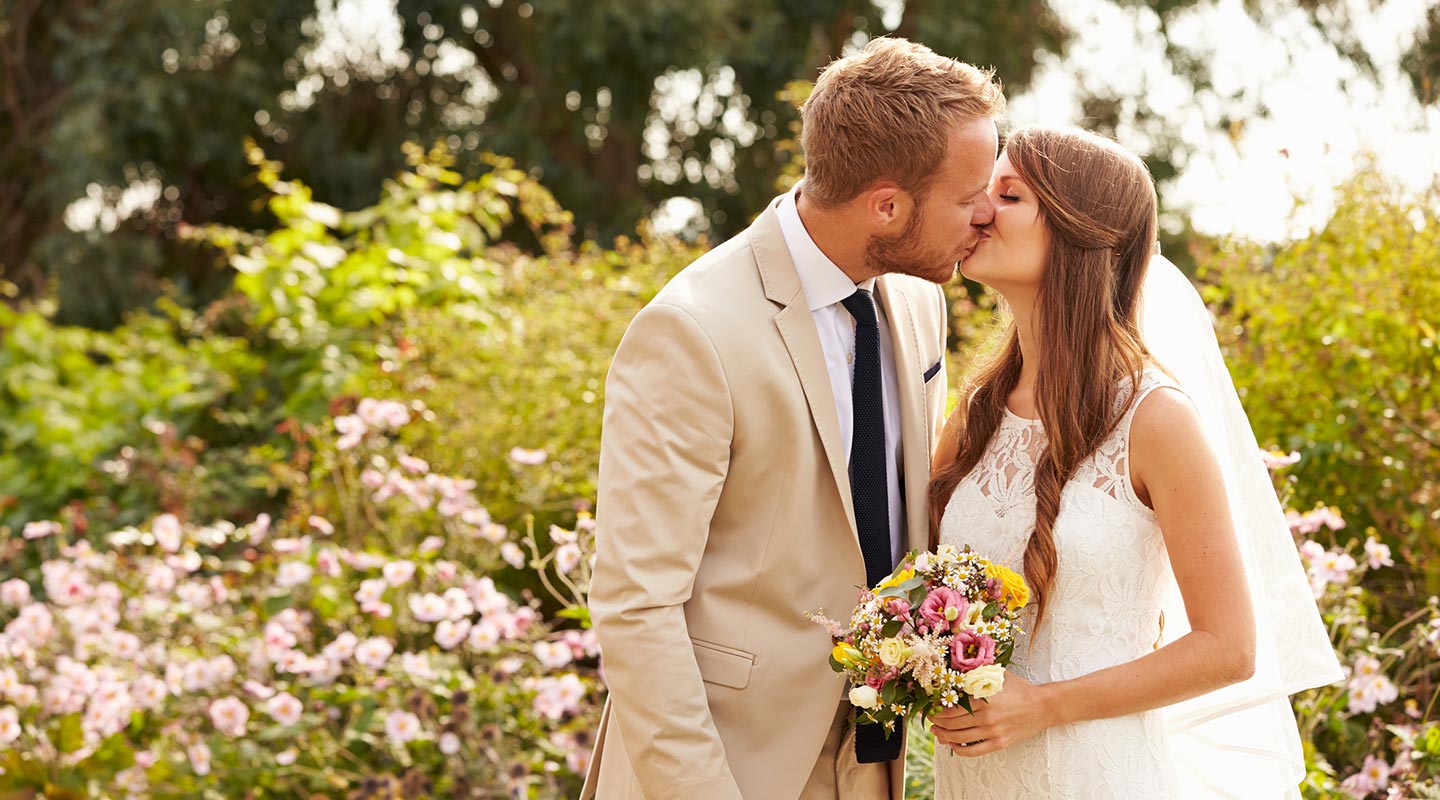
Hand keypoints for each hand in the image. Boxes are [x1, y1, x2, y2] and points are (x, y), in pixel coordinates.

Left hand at [928, 674, 1055, 756]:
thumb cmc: (1019, 688)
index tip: (930, 707)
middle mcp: (987, 718)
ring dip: (943, 736)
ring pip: (960, 738)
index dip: (937, 709)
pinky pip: (974, 751)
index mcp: (984, 699)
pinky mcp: (999, 743)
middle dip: (937, 722)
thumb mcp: (997, 675)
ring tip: (936, 732)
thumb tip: (955, 671)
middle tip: (930, 719)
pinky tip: (953, 745)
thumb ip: (977, 674)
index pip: (952, 708)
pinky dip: (959, 750)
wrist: (1043, 706)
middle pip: (952, 724)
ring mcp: (993, 732)